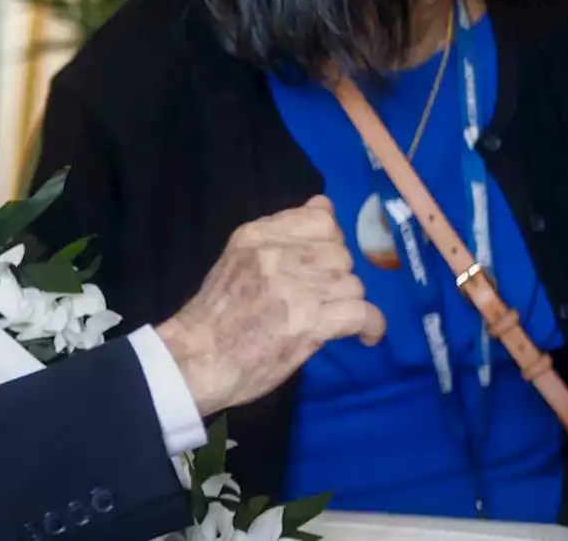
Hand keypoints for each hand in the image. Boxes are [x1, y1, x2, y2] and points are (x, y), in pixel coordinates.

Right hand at [156, 196, 384, 416]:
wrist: (196, 360)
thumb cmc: (215, 315)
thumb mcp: (238, 259)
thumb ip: (278, 235)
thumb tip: (323, 206)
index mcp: (254, 235)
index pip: (320, 218)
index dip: (330, 241)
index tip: (321, 262)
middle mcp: (275, 255)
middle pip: (340, 254)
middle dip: (338, 277)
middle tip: (324, 298)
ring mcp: (294, 288)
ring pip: (352, 284)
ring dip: (347, 304)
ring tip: (333, 320)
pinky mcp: (309, 322)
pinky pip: (362, 312)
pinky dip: (371, 326)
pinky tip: (366, 336)